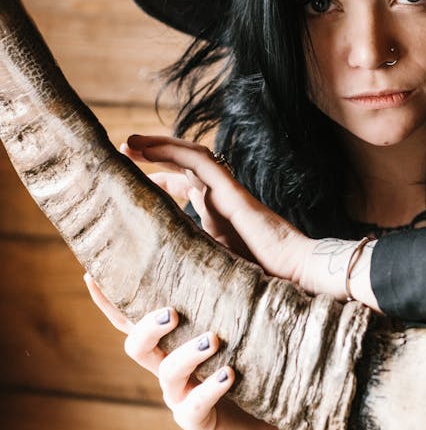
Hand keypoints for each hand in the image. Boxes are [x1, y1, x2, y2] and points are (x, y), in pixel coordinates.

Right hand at [83, 275, 295, 429]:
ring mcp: (180, 396)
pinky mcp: (199, 421)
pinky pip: (195, 407)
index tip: (91, 274)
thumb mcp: (240, 326)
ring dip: (187, 354)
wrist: (274, 424)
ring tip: (213, 341)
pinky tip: (229, 375)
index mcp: (172, 343)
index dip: (109, 302)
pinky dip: (210, 389)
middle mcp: (169, 369)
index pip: (133, 320)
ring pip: (166, 374)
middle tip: (172, 312)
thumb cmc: (256, 365)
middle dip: (148, 327)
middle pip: (137, 346)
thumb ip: (224, 296)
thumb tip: (219, 245)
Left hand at [123, 134, 312, 281]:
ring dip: (159, 146)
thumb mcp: (214, 273)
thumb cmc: (263, 286)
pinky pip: (201, 161)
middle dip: (154, 157)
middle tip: (124, 153)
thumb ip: (193, 264)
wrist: (298, 282)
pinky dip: (173, 150)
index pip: (187, 188)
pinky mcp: (233, 192)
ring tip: (129, 143)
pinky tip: (147, 148)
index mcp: (218, 218)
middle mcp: (222, 201)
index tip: (131, 184)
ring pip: (191, 156)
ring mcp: (228, 194)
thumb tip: (159, 277)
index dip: (159, 181)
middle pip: (185, 167)